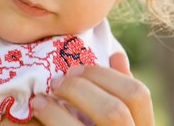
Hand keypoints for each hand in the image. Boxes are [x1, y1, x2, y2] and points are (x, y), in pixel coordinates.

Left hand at [31, 54, 152, 125]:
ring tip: (41, 98)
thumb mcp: (115, 124)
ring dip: (59, 107)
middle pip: (114, 109)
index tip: (77, 68)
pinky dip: (50, 118)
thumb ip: (118, 97)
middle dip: (81, 88)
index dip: (106, 74)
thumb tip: (117, 55)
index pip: (138, 95)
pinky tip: (36, 110)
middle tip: (57, 81)